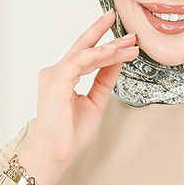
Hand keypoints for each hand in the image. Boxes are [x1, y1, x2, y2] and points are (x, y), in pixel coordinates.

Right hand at [15, 7, 139, 184]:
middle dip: (106, 34)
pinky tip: (113, 52)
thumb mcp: (95, 101)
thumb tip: (117, 61)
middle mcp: (55, 72)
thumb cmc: (70, 133)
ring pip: (85, 53)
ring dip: (109, 47)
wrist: (56, 153)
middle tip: (130, 31)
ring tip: (129, 44)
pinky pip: (79, 62)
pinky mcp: (56, 82)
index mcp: (63, 77)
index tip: (126, 39)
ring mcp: (54, 76)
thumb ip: (104, 80)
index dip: (105, 43)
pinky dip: (97, 55)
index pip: (85, 53)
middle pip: (84, 47)